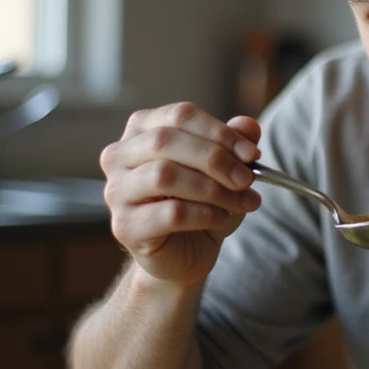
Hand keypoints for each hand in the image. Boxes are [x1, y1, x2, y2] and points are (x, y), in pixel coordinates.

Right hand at [100, 103, 262, 285]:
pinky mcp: (125, 227)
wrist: (186, 253)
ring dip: (213, 189)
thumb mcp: (225, 169)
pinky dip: (206, 214)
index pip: (180, 115)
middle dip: (215, 159)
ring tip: (242, 202)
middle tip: (247, 179)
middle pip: (165, 141)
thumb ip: (235, 143)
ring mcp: (117, 192)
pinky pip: (170, 213)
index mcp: (142, 129)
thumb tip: (249, 126)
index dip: (220, 132)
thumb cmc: (202, 202)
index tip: (252, 154)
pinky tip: (223, 219)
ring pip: (164, 176)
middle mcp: (119, 156)